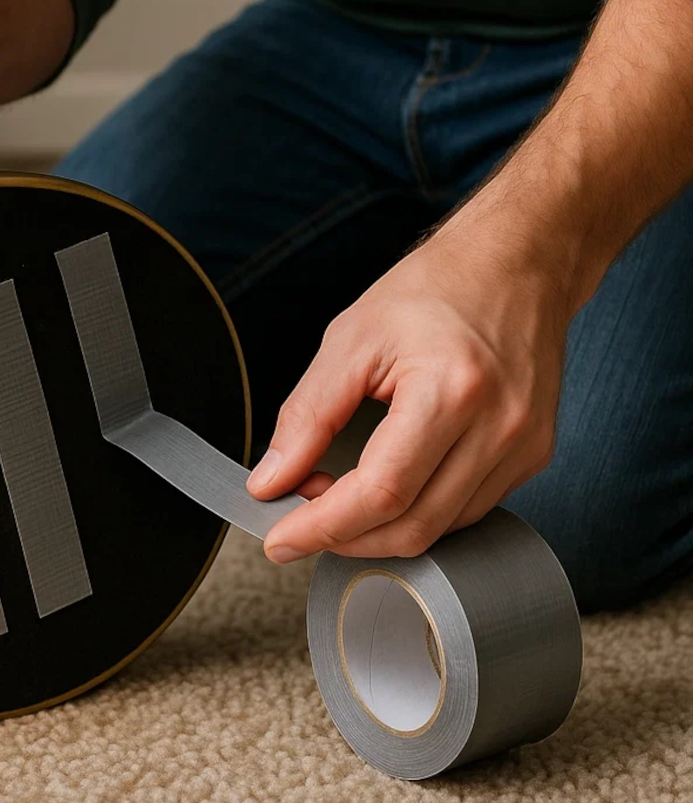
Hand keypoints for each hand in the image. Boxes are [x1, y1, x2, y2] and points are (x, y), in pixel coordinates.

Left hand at [245, 227, 570, 561]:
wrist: (516, 263)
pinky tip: (383, 490)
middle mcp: (500, 426)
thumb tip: (270, 481)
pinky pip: (465, 511)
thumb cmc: (436, 290)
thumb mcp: (350, 340)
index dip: (323, 527)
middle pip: (412, 525)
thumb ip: (306, 416)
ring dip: (377, 530)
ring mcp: (524, 446)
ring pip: (440, 529)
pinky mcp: (532, 456)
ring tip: (334, 496)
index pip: (380, 492)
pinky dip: (415, 512)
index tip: (280, 539)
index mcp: (451, 390)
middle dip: (344, 538)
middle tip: (298, 520)